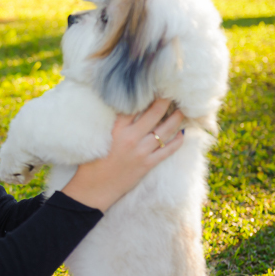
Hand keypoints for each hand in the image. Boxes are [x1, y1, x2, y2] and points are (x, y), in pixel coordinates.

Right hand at [61, 99, 184, 211]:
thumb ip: (112, 125)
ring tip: (182, 110)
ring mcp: (140, 152)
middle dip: (166, 101)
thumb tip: (127, 111)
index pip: (134, 106)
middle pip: (154, 113)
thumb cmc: (92, 163)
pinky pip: (168, 150)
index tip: (154, 86)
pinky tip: (182, 133)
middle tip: (173, 92)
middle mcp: (130, 138)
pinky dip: (177, 141)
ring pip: (165, 130)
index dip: (146, 95)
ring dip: (176, 118)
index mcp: (116, 129)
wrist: (93, 189)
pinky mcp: (147, 165)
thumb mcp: (98, 138)